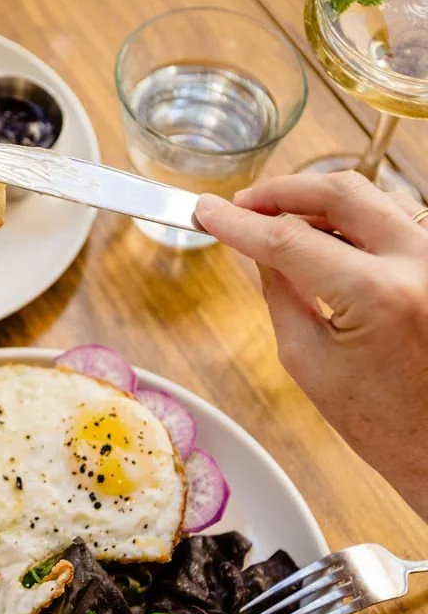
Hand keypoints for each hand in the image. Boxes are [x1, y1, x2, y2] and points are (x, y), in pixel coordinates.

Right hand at [195, 171, 427, 515]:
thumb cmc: (383, 423)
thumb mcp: (307, 360)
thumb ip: (281, 293)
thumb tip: (258, 249)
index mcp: (381, 296)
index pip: (290, 240)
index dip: (239, 223)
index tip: (207, 211)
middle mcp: (422, 266)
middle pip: (341, 191)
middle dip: (282, 191)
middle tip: (242, 203)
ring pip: (372, 199)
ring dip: (318, 202)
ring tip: (275, 220)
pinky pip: (395, 221)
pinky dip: (352, 220)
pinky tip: (321, 234)